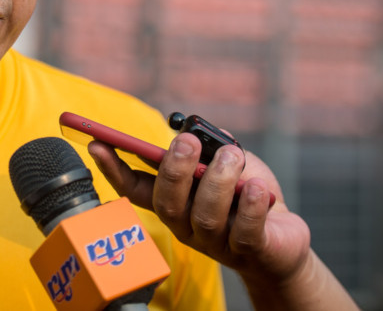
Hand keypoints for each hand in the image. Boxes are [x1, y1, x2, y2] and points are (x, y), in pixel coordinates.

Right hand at [88, 134, 358, 310]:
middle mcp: (186, 224)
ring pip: (205, 216)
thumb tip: (196, 131)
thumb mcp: (227, 161)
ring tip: (232, 155)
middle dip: (174, 170)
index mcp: (173, 200)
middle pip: (167, 204)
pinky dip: (252, 206)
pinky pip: (245, 231)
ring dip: (218, 181)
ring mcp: (214, 242)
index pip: (134, 188)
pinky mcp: (248, 251)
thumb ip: (211, 146)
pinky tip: (259, 188)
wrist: (284, 238)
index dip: (114, 168)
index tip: (98, 143)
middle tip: (186, 142)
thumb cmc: (248, 194)